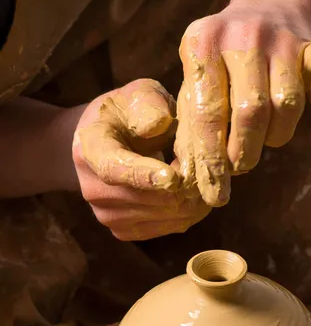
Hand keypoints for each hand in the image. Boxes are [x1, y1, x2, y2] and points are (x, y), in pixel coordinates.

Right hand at [73, 79, 209, 240]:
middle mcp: (93, 189)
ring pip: (166, 215)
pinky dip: (190, 211)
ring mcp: (107, 215)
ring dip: (192, 198)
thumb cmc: (127, 113)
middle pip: (149, 198)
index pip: (114, 169)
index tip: (174, 177)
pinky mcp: (124, 231)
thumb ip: (148, 104)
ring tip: (197, 173)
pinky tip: (192, 190)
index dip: (145, 176)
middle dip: (185, 184)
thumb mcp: (137, 94)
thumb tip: (158, 124)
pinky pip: (170, 226)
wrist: (103, 142)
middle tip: (206, 164)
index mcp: (89, 149)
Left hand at [175, 0, 310, 206]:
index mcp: (202, 45)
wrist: (268, 5)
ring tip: (264, 137)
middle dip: (244, 153)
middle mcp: (242, 37)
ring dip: (276, 134)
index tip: (214, 195)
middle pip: (250, 112)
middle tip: (241, 166)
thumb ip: (190, 126)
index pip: (207, 114)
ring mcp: (281, 38)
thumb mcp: (195, 83)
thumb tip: (189, 177)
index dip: (211, 161)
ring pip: (287, 104)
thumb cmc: (223, 61)